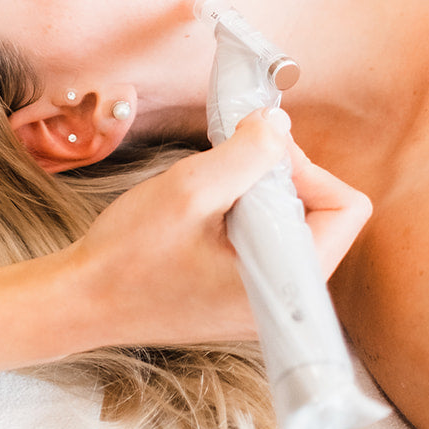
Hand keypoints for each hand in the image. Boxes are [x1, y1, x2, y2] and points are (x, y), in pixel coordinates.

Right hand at [71, 114, 371, 349]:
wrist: (82, 301)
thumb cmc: (130, 256)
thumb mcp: (190, 191)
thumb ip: (246, 155)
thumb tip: (279, 126)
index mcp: (286, 287)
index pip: (345, 209)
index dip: (306, 168)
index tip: (255, 152)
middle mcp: (287, 302)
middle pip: (324, 214)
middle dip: (283, 175)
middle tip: (232, 158)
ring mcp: (266, 301)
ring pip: (296, 224)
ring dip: (262, 191)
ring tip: (214, 183)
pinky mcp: (244, 294)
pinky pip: (270, 241)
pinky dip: (248, 211)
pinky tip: (208, 206)